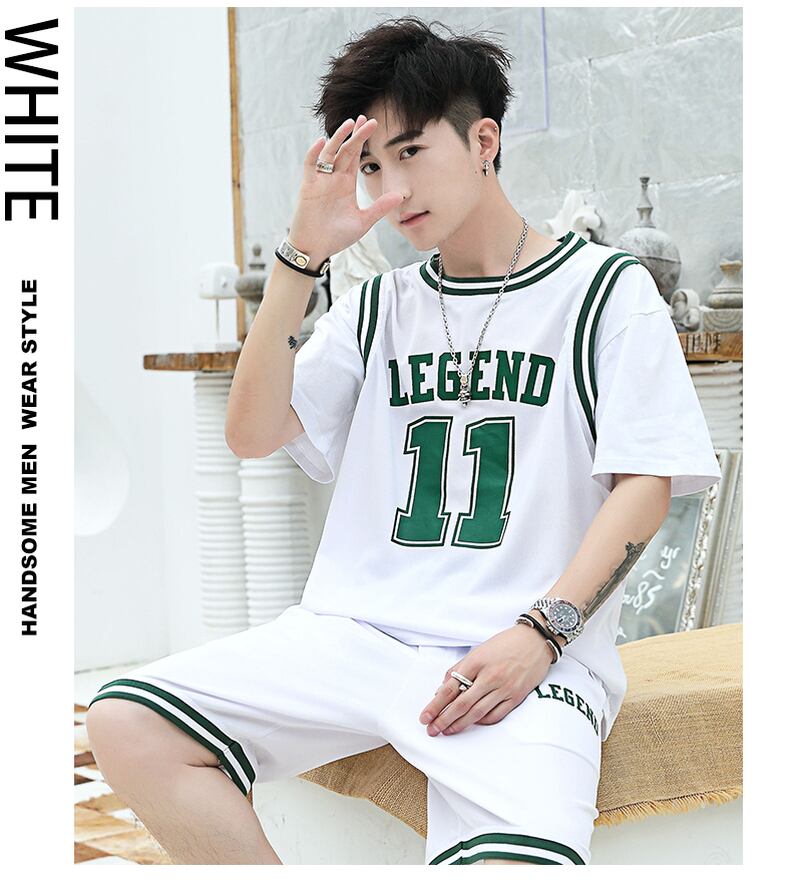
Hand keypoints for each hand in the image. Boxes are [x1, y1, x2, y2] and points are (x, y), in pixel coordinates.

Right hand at [288, 115, 404, 260]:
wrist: (316, 249)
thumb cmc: (336, 236)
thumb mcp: (363, 221)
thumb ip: (380, 207)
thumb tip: (401, 196)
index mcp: (346, 183)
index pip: (355, 156)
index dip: (362, 140)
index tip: (372, 125)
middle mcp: (333, 178)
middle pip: (345, 150)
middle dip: (355, 135)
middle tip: (367, 119)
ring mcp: (320, 181)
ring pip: (329, 153)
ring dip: (338, 138)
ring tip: (349, 124)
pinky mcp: (308, 187)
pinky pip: (310, 166)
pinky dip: (314, 154)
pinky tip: (322, 142)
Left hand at [418, 624, 554, 736]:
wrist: (536, 641)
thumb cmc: (505, 644)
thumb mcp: (478, 650)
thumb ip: (460, 669)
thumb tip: (443, 689)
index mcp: (476, 662)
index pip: (450, 688)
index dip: (435, 705)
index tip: (425, 716)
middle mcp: (489, 676)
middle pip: (461, 704)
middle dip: (443, 719)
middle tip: (432, 730)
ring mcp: (504, 688)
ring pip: (477, 713)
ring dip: (459, 724)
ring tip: (447, 730)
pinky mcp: (516, 697)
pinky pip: (495, 715)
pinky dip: (481, 722)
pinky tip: (472, 724)